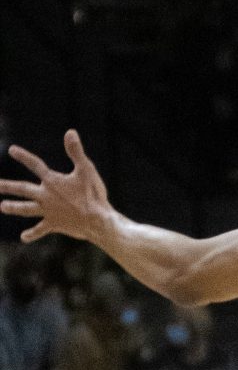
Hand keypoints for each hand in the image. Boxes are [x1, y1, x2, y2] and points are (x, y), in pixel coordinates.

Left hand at [1, 130, 112, 244]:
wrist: (96, 220)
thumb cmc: (93, 194)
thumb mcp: (86, 169)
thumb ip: (76, 151)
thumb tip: (69, 132)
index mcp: (52, 182)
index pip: (35, 165)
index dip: (23, 157)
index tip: (11, 150)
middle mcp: (46, 196)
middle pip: (23, 189)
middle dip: (8, 186)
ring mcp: (48, 211)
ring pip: (26, 209)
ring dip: (14, 207)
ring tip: (2, 206)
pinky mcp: (54, 224)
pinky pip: (40, 229)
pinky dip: (32, 233)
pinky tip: (23, 237)